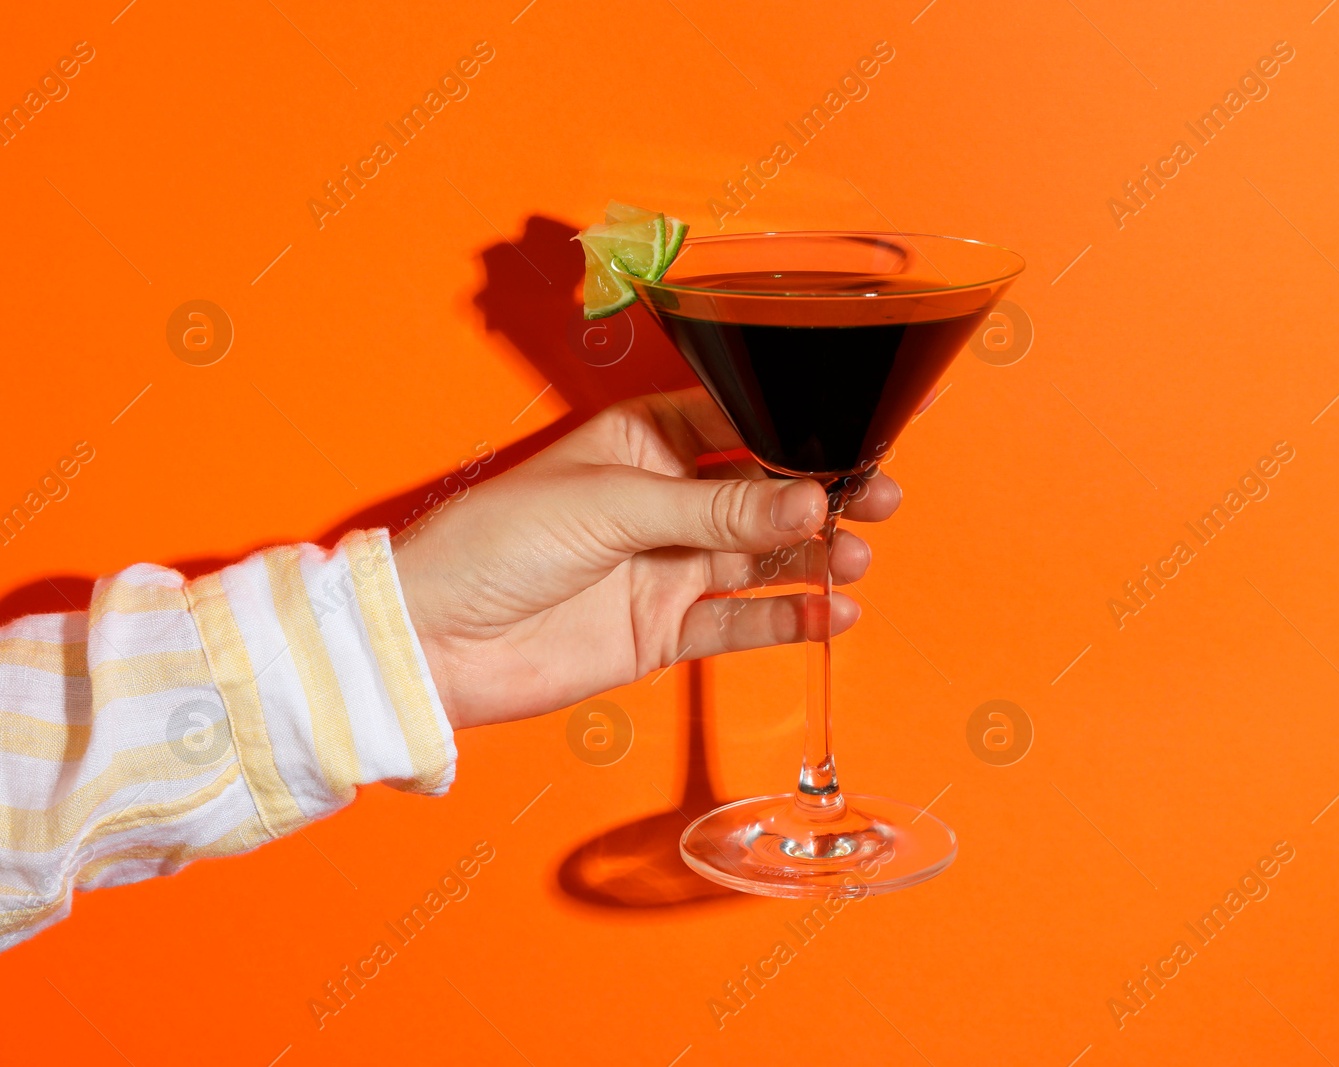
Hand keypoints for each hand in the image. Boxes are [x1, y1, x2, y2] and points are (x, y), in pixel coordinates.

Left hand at [393, 388, 901, 729]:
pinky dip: (785, 618)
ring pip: (761, 555)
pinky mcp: (663, 629)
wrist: (436, 641)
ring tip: (855, 557)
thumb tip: (807, 497)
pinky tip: (829, 612)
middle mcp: (663, 500)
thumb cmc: (496, 542)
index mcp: (644, 441)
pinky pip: (738, 620)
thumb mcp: (613, 504)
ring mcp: (667, 566)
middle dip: (823, 493)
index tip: (856, 434)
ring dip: (813, 555)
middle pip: (763, 491)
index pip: (739, 422)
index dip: (798, 428)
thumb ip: (716, 506)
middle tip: (880, 498)